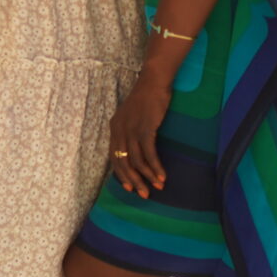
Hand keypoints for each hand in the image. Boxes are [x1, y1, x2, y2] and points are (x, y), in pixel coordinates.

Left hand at [105, 74, 171, 197]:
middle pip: (123, 162)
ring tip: (157, 187)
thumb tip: (136, 150)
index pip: (114, 157)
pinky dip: (155, 167)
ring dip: (147, 176)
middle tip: (143, 194)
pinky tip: (162, 176)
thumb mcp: (132, 116)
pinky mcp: (145, 128)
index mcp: (114, 127)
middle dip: (134, 180)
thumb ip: (130, 131)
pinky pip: (149, 153)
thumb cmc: (146, 99)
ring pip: (136, 160)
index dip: (121, 174)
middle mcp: (119, 130)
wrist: (153, 82)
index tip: (130, 187)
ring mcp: (131, 129)